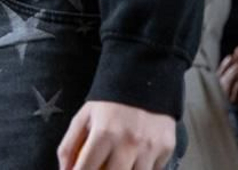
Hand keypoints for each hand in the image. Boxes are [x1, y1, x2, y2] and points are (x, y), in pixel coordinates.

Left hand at [57, 100, 175, 169]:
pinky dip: (142, 169)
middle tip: (100, 166)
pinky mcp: (167, 148)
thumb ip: (69, 146)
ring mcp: (150, 148)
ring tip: (117, 163)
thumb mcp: (83, 117)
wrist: (144, 77)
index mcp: (103, 133)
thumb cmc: (109, 103)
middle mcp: (128, 143)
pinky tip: (135, 160)